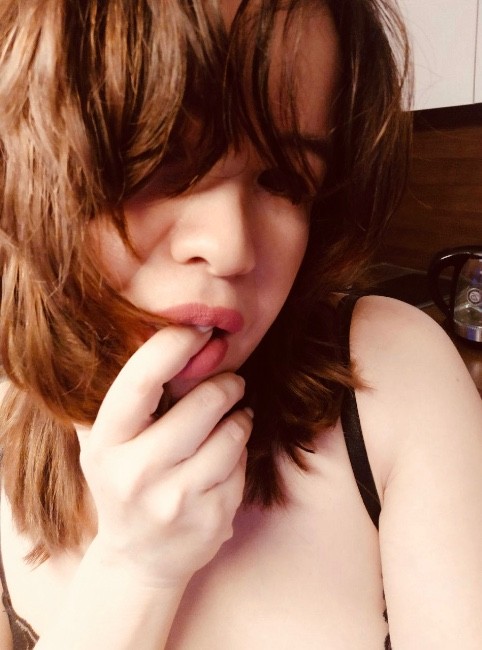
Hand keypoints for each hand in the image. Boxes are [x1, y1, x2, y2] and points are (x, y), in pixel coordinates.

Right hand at [77, 326, 251, 587]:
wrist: (137, 560)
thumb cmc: (124, 482)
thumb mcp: (107, 442)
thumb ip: (126, 396)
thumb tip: (160, 331)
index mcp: (106, 444)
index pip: (141, 382)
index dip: (175, 346)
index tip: (200, 330)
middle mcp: (136, 474)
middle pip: (203, 405)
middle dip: (226, 384)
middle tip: (232, 381)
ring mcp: (175, 501)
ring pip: (232, 435)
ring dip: (240, 419)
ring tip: (235, 417)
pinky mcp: (210, 520)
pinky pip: (242, 466)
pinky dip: (241, 454)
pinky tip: (226, 458)